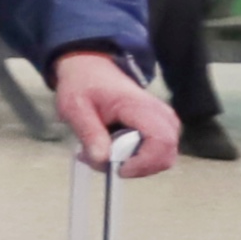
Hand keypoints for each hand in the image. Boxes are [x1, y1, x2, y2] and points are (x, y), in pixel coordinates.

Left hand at [54, 50, 177, 178]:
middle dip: (135, 167)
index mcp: (141, 107)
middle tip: (101, 158)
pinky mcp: (161, 129)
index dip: (143, 163)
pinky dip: (135, 159)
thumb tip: (102, 160)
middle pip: (165, 156)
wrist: (92, 70)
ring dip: (133, 164)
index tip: (118, 169)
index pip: (161, 142)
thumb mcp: (75, 107)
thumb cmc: (84, 85)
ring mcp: (164, 123)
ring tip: (102, 150)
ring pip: (161, 159)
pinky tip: (112, 149)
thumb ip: (89, 134)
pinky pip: (156, 155)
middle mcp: (161, 115)